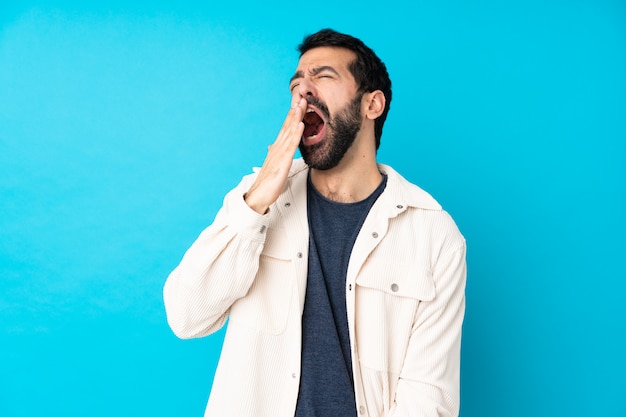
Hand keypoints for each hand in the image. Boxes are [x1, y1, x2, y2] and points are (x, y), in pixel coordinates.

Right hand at [244, 97, 305, 213]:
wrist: (259, 195)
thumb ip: (275, 154)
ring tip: (302, 105)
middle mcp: (277, 148)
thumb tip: (273, 146)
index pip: (285, 128)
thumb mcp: (273, 165)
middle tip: (301, 97)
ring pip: (289, 132)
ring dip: (296, 118)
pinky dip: (296, 134)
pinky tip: (301, 125)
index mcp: (276, 148)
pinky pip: (291, 146)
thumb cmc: (267, 182)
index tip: (298, 104)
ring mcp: (279, 154)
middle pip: (287, 126)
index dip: (292, 116)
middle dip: (295, 112)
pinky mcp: (282, 162)